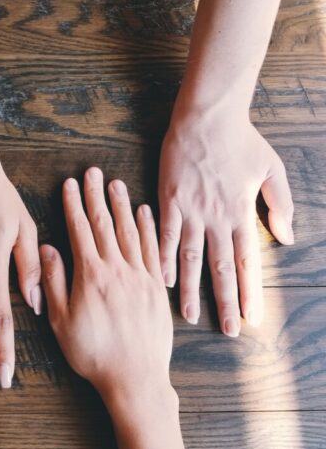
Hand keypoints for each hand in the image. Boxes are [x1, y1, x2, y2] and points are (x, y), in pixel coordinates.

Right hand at [40, 167, 170, 396]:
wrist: (135, 378)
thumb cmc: (93, 353)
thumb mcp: (60, 321)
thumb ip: (52, 282)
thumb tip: (46, 248)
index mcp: (90, 275)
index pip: (80, 230)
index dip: (73, 204)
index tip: (70, 184)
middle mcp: (117, 270)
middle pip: (105, 224)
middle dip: (96, 196)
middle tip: (93, 172)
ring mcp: (140, 277)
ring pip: (130, 232)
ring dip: (122, 206)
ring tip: (116, 184)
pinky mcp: (156, 288)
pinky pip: (153, 250)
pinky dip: (149, 228)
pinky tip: (145, 213)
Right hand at [158, 112, 293, 334]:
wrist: (206, 118)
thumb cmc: (241, 141)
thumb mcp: (272, 170)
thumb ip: (280, 205)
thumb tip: (287, 238)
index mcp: (241, 213)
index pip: (247, 261)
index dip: (250, 292)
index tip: (253, 318)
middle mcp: (217, 218)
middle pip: (220, 268)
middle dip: (225, 302)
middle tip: (228, 331)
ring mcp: (191, 210)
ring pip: (191, 258)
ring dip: (190, 289)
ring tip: (188, 316)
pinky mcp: (169, 200)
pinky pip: (165, 235)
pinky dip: (163, 258)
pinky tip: (161, 279)